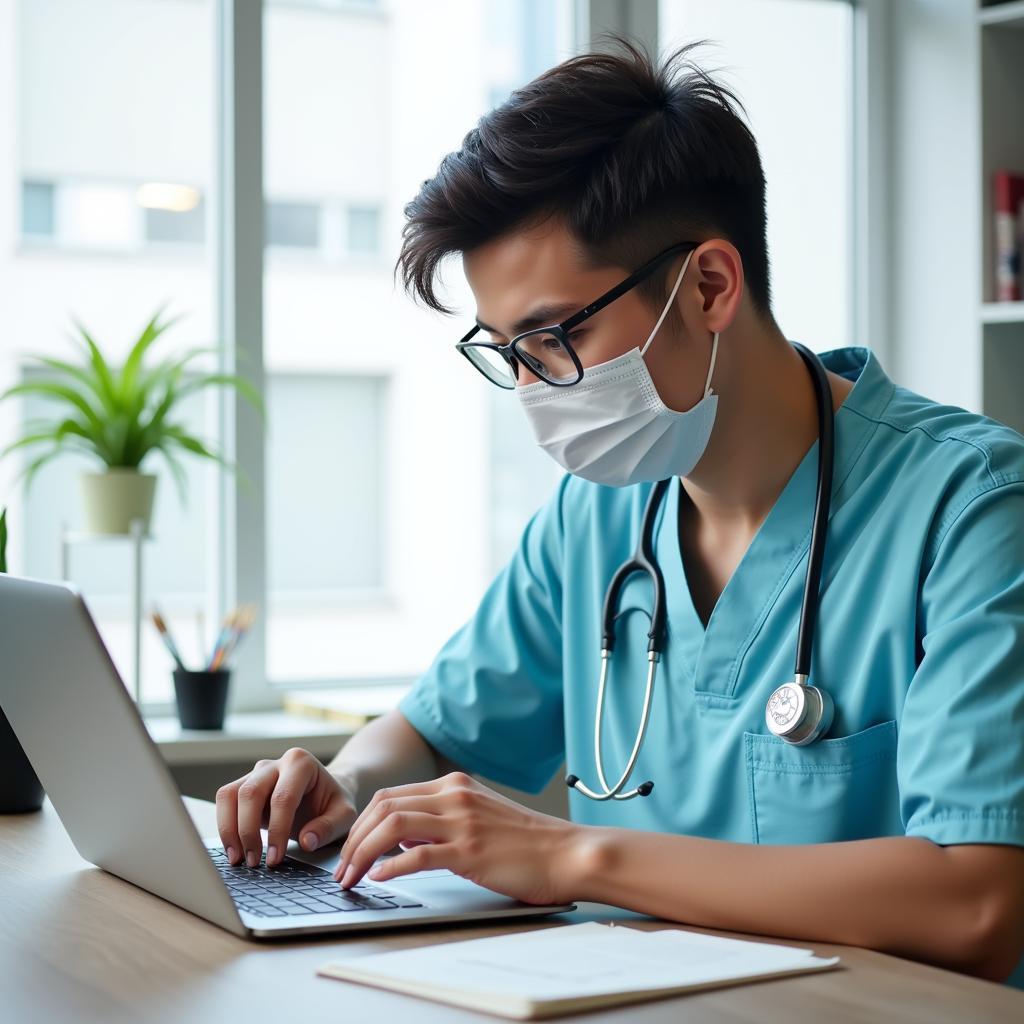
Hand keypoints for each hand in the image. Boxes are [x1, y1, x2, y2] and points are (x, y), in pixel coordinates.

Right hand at [215, 747, 357, 867]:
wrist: (325, 792)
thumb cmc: (333, 802)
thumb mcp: (344, 815)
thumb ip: (329, 827)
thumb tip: (306, 841)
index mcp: (301, 763)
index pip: (283, 797)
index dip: (277, 830)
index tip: (276, 858)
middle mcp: (275, 764)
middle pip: (250, 792)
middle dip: (248, 831)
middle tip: (254, 862)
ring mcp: (257, 774)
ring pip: (230, 794)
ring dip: (229, 829)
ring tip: (238, 859)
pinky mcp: (244, 787)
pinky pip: (225, 802)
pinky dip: (225, 826)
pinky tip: (234, 849)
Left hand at [333, 771, 580, 904]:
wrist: (567, 853)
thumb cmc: (527, 843)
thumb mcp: (479, 818)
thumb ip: (442, 822)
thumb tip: (403, 840)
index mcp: (455, 785)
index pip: (391, 795)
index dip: (362, 823)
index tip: (350, 848)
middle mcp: (455, 796)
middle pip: (384, 806)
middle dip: (354, 838)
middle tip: (342, 867)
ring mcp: (462, 821)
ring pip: (393, 826)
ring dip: (363, 852)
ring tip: (352, 876)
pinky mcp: (471, 850)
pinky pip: (419, 856)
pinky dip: (392, 867)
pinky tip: (379, 879)